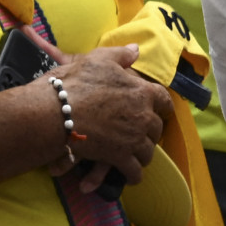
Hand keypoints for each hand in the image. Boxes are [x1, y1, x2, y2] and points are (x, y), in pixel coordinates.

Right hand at [38, 40, 171, 190]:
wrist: (60, 111)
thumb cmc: (80, 82)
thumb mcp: (101, 60)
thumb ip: (121, 55)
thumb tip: (136, 49)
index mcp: (142, 91)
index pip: (164, 100)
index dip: (165, 106)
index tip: (165, 111)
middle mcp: (142, 116)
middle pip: (156, 128)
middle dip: (152, 133)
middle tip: (146, 135)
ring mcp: (132, 138)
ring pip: (148, 151)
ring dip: (144, 154)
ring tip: (139, 156)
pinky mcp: (119, 157)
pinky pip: (134, 171)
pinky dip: (134, 175)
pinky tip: (131, 176)